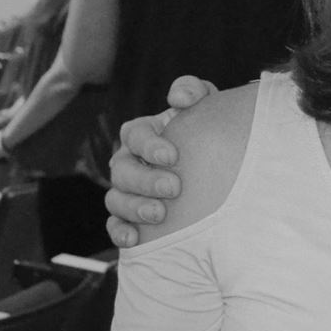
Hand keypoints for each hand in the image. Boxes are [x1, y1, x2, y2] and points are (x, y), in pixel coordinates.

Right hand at [102, 76, 219, 246]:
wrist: (215, 160)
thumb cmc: (205, 130)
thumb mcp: (205, 105)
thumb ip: (193, 91)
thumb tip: (178, 98)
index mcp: (142, 134)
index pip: (134, 134)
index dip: (150, 145)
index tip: (173, 156)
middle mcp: (129, 161)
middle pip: (122, 170)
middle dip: (146, 180)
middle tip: (174, 188)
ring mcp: (126, 190)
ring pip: (116, 199)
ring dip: (134, 208)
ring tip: (160, 215)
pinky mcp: (129, 217)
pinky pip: (115, 225)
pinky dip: (120, 232)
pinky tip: (134, 240)